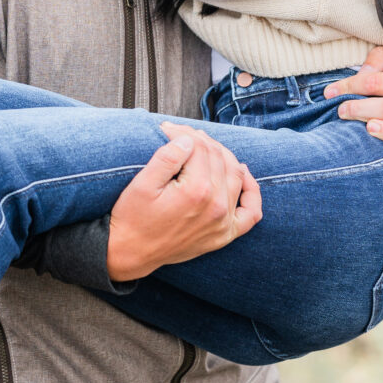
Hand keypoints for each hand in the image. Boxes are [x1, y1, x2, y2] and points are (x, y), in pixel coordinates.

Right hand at [106, 125, 262, 281]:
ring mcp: (223, 222)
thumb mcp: (142, 184)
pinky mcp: (225, 235)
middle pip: (218, 157)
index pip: (199, 147)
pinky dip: (251, 191)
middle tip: (181, 135)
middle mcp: (216, 207)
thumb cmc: (132, 218)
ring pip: (236, 174)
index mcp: (196, 191)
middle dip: (200, 140)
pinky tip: (243, 175)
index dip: (182, 133)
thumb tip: (187, 139)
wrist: (131, 253)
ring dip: (222, 155)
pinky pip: (252, 212)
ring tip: (203, 148)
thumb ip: (167, 157)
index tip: (168, 129)